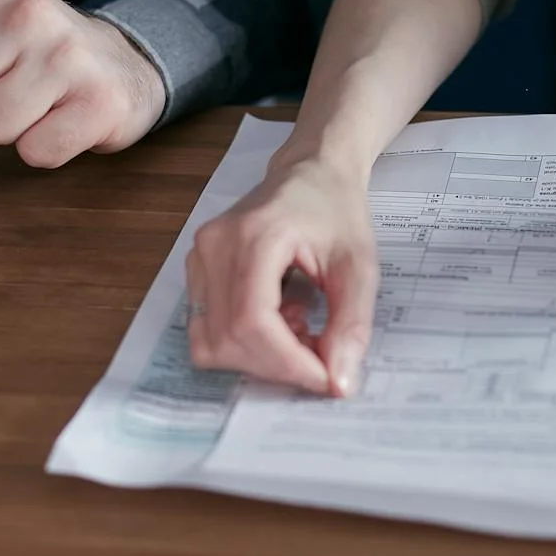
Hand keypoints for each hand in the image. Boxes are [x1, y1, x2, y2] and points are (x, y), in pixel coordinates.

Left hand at [0, 0, 164, 172]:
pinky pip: (35, 152)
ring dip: (7, 131)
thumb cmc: (42, 57)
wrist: (124, 65)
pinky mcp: (98, 102)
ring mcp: (67, 55)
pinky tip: (61, 122)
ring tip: (35, 107)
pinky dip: (43, 150)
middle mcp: (28, 11)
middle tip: (1, 96)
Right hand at [184, 156, 378, 396]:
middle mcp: (215, 245)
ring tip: (298, 329)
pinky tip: (278, 320)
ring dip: (258, 357)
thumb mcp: (360, 266)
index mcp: (256, 235)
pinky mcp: (196, 269)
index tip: (326, 379)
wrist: (311, 173)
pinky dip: (243, 343)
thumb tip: (338, 382)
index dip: (288, 363)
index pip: (253, 322)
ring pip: (210, 342)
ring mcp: (198, 256)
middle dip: (277, 365)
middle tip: (319, 356)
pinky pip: (206, 329)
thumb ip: (351, 324)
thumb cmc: (336, 210)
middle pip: (228, 339)